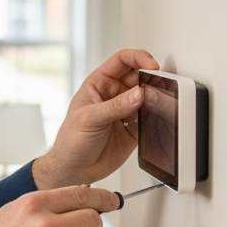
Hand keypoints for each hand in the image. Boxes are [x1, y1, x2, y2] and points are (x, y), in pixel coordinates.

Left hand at [32, 48, 158, 188]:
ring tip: (155, 106)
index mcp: (98, 84)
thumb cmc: (70, 141)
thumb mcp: (89, 119)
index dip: (139, 58)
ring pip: (148, 96)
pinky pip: (150, 116)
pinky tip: (154, 120)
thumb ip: (115, 106)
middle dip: (150, 80)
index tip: (152, 66)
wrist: (74, 169)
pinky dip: (156, 116)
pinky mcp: (134, 128)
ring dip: (155, 99)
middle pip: (139, 77)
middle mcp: (113, 94)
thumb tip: (139, 93)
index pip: (122, 60)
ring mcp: (125, 111)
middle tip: (156, 89)